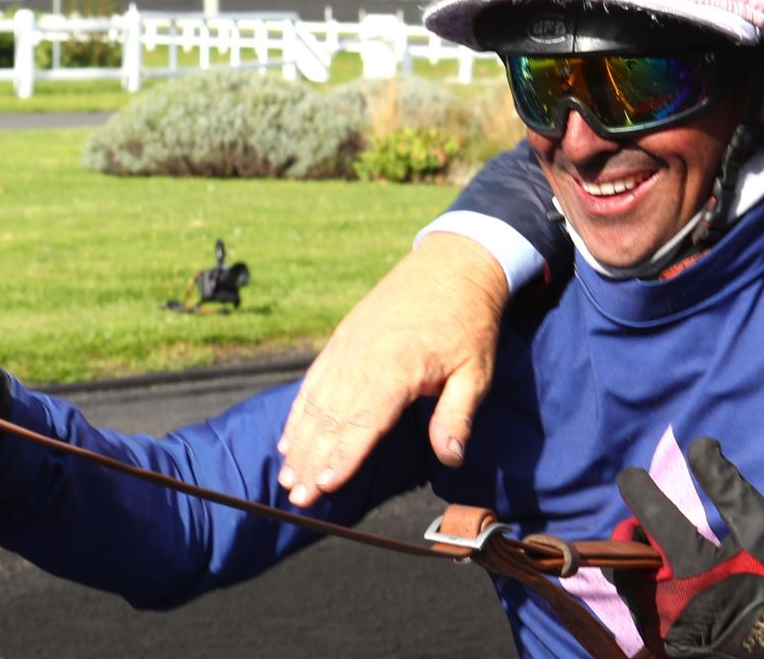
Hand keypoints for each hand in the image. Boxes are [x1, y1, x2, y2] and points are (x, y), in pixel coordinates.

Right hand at [276, 232, 509, 506]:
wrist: (454, 265)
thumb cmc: (469, 321)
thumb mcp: (476, 371)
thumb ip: (457, 416)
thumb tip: (450, 459)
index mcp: (397, 368)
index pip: (363, 422)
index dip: (342, 457)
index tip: (325, 486)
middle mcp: (363, 358)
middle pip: (331, 419)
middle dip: (312, 461)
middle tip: (297, 497)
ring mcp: (347, 347)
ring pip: (315, 402)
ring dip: (300, 442)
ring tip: (287, 477)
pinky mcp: (342, 339)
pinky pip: (314, 381)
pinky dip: (299, 412)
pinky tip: (290, 438)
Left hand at [615, 438, 763, 658]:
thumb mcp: (761, 525)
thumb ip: (727, 485)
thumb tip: (700, 445)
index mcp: (691, 566)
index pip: (652, 518)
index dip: (638, 490)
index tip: (630, 474)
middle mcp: (667, 599)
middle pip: (629, 556)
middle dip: (634, 536)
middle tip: (648, 527)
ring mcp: (662, 626)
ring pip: (630, 584)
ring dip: (640, 562)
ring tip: (662, 554)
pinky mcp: (663, 642)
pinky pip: (641, 609)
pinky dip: (648, 589)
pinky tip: (669, 583)